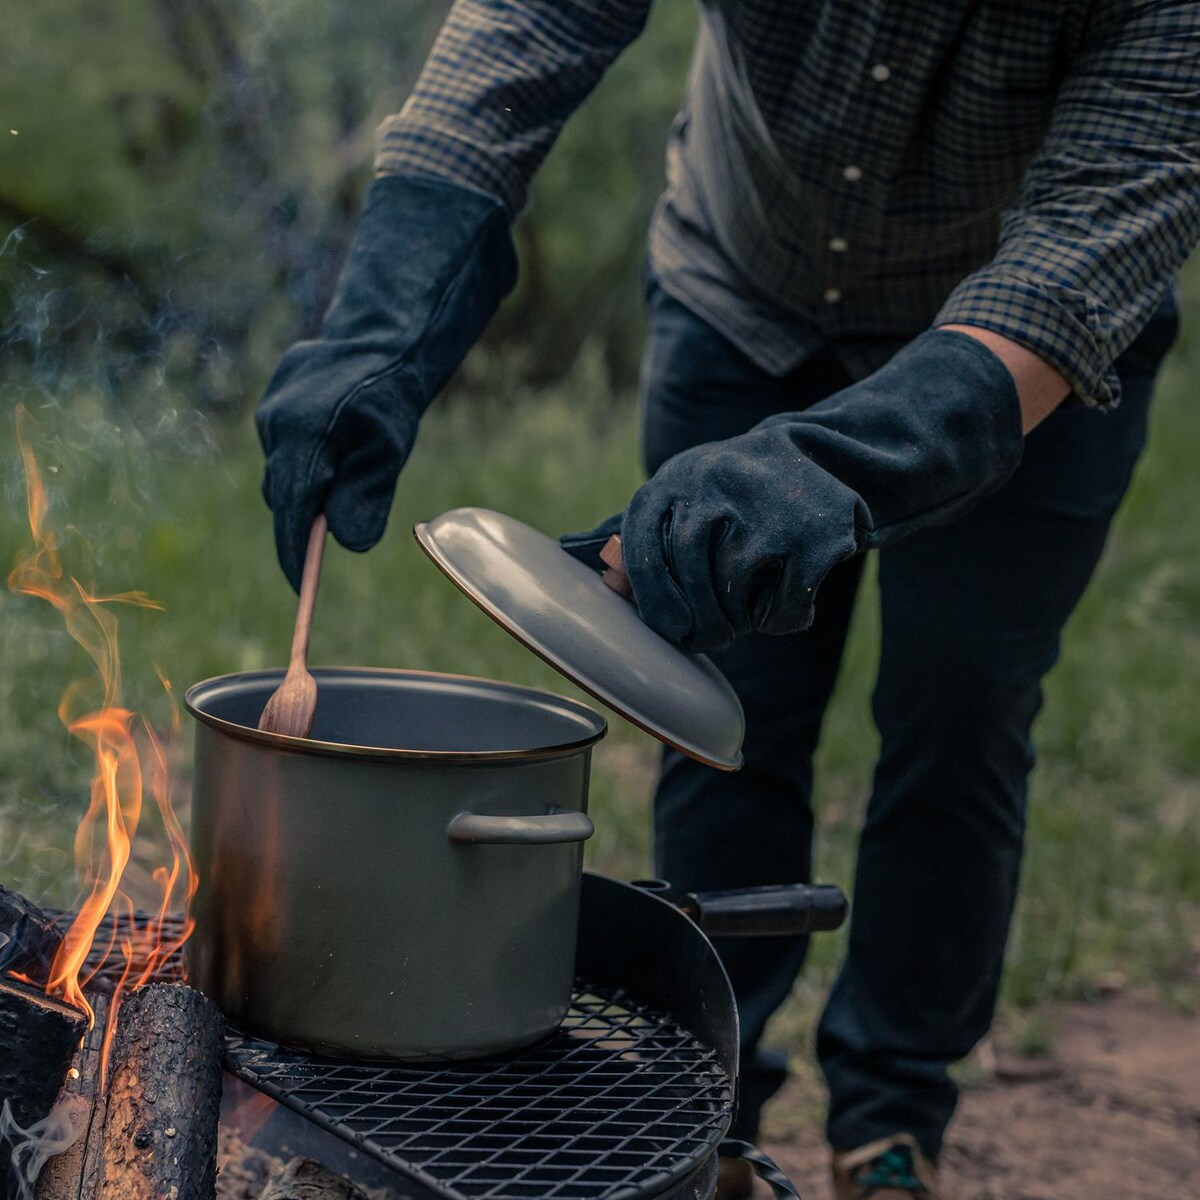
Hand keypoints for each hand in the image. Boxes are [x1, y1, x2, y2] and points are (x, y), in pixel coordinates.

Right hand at [257, 175, 516, 589]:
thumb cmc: (391, 397)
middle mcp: (275, 425)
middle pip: (284, 497)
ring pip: (283, 472)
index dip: (295, 555)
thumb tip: (347, 544)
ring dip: (306, 490)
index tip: (301, 587)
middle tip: (319, 553)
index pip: (293, 514)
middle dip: (301, 526)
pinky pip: (284, 448)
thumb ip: (368, 497)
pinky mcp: (273, 401)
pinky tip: (332, 454)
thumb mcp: (389, 451)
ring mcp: (269, 411)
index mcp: (303, 439)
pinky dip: (304, 462)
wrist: (381, 336)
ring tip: (337, 492)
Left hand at [563, 329, 1023, 652]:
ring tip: (757, 597)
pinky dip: (787, 617)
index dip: (658, 609)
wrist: (823, 454)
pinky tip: (793, 592)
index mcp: (668, 485)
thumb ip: (636, 539)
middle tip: (717, 632)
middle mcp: (709, 492)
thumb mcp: (680, 498)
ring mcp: (762, 515)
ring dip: (746, 619)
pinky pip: (784, 612)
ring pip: (734, 607)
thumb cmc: (733, 492)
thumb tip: (588, 569)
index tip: (675, 629)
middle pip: (689, 595)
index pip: (642, 563)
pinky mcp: (813, 539)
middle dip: (704, 627)